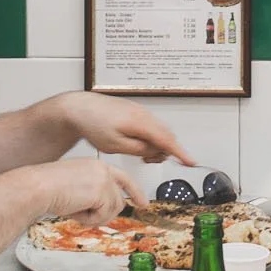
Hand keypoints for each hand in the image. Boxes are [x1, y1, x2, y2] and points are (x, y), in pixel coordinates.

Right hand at [32, 155, 144, 223]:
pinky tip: (75, 211)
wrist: (39, 187)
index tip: (142, 203)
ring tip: (75, 210)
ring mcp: (105, 180)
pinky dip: (89, 219)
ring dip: (94, 217)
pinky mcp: (103, 192)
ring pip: (113, 210)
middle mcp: (103, 170)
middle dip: (106, 213)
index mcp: (95, 165)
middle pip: (118, 199)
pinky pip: (104, 215)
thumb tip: (103, 208)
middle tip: (90, 217)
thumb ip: (92, 192)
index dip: (134, 191)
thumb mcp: (75, 185)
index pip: (121, 177)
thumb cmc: (47, 186)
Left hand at [57, 94, 194, 164]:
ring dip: (156, 144)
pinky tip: (137, 143)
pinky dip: (150, 136)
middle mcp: (144, 113)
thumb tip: (155, 152)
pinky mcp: (134, 110)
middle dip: (164, 150)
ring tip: (140, 154)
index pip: (167, 140)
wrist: (78, 108)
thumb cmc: (93, 125)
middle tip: (148, 161)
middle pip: (166, 134)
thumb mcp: (115, 145)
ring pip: (158, 130)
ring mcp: (140, 110)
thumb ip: (139, 149)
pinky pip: (150, 125)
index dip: (181, 153)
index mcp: (140, 122)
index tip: (191, 162)